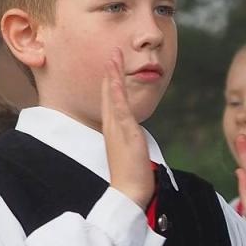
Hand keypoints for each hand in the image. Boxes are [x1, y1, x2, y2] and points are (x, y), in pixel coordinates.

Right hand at [102, 53, 154, 210]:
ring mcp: (117, 129)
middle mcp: (112, 127)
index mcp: (113, 129)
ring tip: (113, 57)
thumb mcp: (132, 150)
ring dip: (112, 76)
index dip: (111, 82)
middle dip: (110, 72)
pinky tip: (115, 81)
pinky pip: (120, 110)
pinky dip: (117, 94)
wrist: (129, 192)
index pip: (111, 101)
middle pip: (109, 94)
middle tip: (111, 52)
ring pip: (113, 97)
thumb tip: (136, 134)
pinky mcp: (125, 134)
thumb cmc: (132, 175)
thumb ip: (132, 139)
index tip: (113, 65)